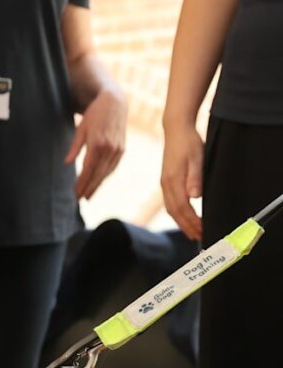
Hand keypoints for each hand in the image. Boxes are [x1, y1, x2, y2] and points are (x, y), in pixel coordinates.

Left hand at [64, 88, 126, 199]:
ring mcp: (118, 150)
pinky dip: (105, 176)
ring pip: (106, 172)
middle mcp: (110, 148)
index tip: (75, 194)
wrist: (115, 104)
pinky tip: (98, 182)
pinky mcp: (122, 149)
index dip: (82, 183)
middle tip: (79, 200)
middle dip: (88, 188)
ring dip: (97, 185)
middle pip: (98, 174)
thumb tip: (67, 163)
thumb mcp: (81, 129)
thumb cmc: (94, 115)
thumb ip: (75, 147)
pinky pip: (112, 167)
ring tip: (87, 195)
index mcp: (97, 143)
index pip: (88, 169)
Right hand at [161, 124, 203, 240]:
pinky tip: (184, 217)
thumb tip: (195, 196)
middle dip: (186, 226)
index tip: (202, 231)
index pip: (182, 208)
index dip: (192, 222)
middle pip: (174, 212)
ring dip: (181, 222)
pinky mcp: (166, 181)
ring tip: (192, 232)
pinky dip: (177, 214)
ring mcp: (164, 184)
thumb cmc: (188, 143)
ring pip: (170, 209)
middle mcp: (165, 185)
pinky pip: (170, 203)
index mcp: (173, 181)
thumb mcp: (197, 158)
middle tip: (198, 238)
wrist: (175, 130)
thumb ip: (195, 178)